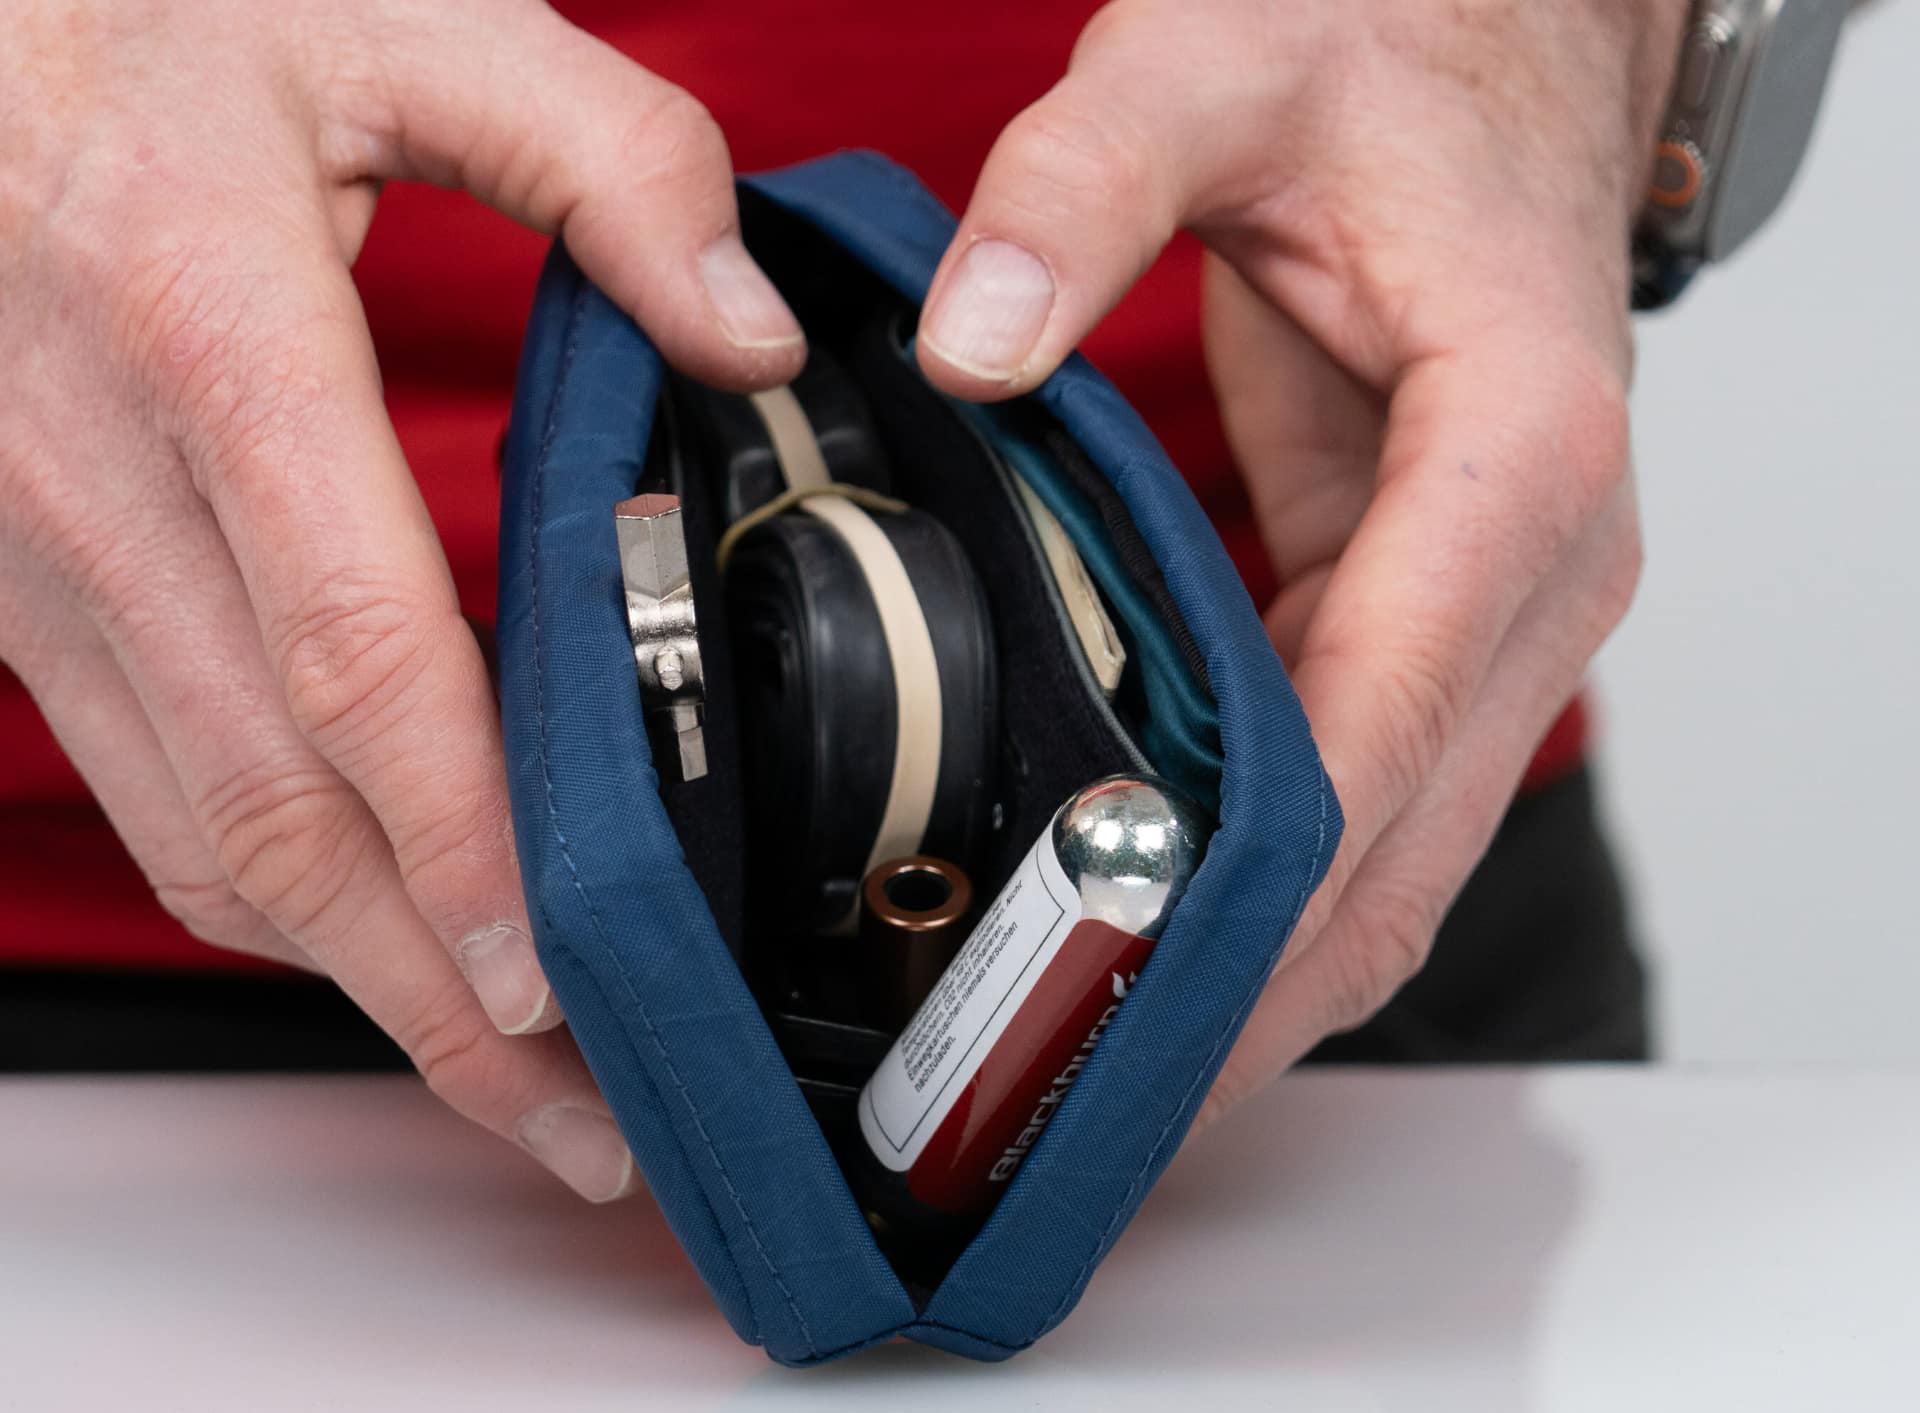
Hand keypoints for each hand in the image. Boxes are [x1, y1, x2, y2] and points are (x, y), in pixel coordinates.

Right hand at [0, 0, 803, 1198]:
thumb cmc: (143, 0)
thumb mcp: (391, 16)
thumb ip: (608, 160)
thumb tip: (752, 331)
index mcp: (207, 333)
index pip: (359, 657)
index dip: (463, 845)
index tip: (559, 980)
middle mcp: (94, 476)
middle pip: (277, 811)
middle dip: (431, 996)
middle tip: (572, 1121)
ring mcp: (32, 543)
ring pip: (197, 827)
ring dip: (352, 976)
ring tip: (498, 1076)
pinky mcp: (17, 572)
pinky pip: (142, 775)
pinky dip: (264, 883)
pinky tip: (367, 932)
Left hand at [916, 0, 1683, 1118]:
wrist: (1487, 49)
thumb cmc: (1393, 60)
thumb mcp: (1214, 70)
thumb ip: (1080, 190)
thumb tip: (970, 348)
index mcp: (1517, 443)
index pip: (1394, 701)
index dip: (1272, 862)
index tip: (1143, 973)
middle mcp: (1536, 561)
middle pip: (1410, 840)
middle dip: (1256, 983)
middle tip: (1088, 1093)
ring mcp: (1494, 611)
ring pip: (1401, 857)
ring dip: (1265, 976)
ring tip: (1101, 1070)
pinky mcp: (1428, 623)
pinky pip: (1365, 801)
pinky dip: (1272, 896)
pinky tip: (1153, 946)